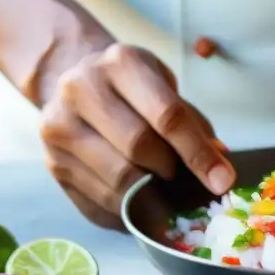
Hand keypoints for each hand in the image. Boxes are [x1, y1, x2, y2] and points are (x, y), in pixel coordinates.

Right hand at [38, 41, 234, 228]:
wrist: (69, 79)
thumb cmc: (130, 87)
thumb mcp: (164, 87)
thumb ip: (192, 124)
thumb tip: (218, 170)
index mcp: (120, 63)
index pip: (166, 116)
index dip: (197, 153)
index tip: (222, 181)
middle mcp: (81, 89)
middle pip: (138, 147)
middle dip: (169, 171)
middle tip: (181, 180)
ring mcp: (59, 129)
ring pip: (116, 181)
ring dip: (149, 196)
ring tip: (163, 194)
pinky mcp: (52, 164)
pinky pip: (98, 202)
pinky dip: (127, 211)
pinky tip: (139, 205)